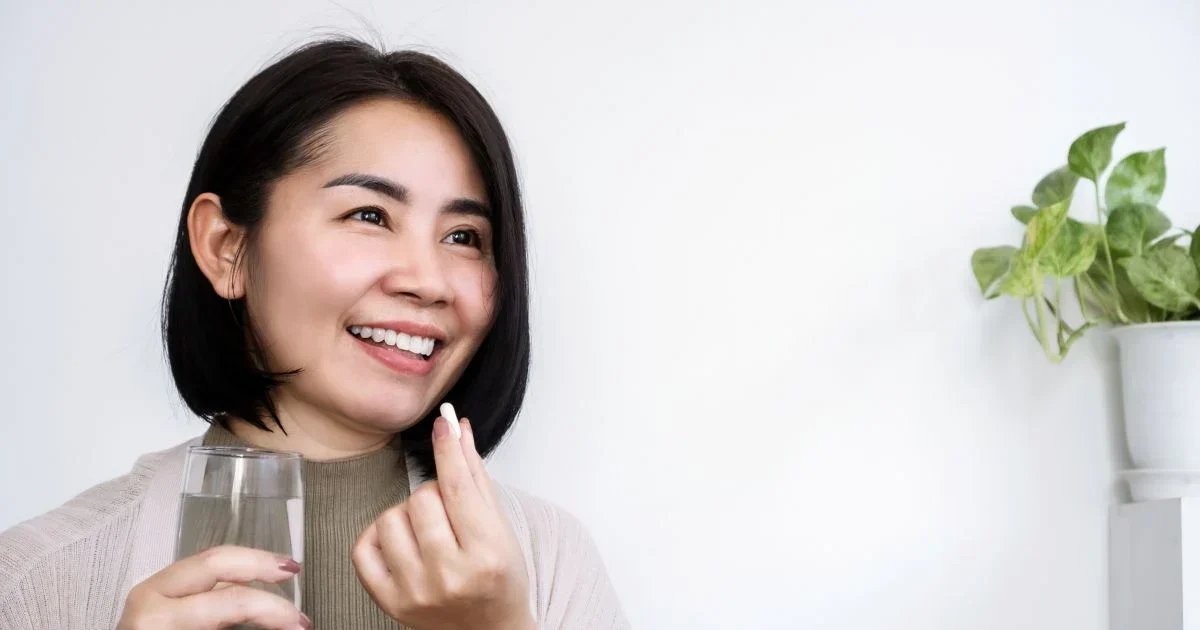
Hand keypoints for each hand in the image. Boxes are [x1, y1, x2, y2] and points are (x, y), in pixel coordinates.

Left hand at [117, 545, 309, 629]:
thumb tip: (285, 627)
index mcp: (158, 619)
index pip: (231, 601)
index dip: (273, 610)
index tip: (300, 624)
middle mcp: (150, 597)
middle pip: (217, 562)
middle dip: (261, 565)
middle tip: (294, 573)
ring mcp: (150, 591)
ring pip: (208, 559)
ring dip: (249, 562)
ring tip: (281, 570)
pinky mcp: (155, 594)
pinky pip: (200, 573)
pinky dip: (231, 572)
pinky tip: (252, 577)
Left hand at [352, 416, 533, 629]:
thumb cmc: (499, 575)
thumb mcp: (499, 525)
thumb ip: (475, 476)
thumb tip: (456, 428)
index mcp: (486, 553)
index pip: (458, 488)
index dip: (448, 450)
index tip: (442, 425)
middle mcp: (449, 575)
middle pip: (422, 499)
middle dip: (434, 494)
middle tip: (448, 513)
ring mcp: (415, 592)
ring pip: (390, 517)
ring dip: (407, 515)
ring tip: (427, 531)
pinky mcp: (389, 603)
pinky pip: (362, 548)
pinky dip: (377, 535)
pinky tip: (400, 541)